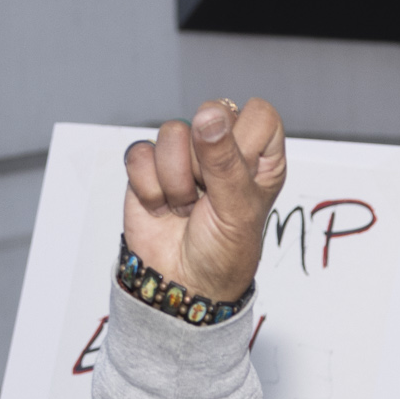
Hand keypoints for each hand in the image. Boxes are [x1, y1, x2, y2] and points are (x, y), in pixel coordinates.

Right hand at [122, 97, 287, 305]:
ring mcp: (183, 155)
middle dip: (204, 165)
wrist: (181, 285)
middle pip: (210, 115)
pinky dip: (150, 189)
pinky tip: (163, 207)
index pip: (259, 114)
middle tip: (209, 198)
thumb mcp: (238, 209)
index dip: (244, 140)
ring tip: (187, 207)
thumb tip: (209, 116)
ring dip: (176, 182)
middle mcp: (223, 148)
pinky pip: (140, 153)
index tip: (239, 175)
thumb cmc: (223, 253)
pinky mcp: (148, 166)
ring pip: (171, 133)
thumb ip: (226, 159)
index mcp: (260, 156)